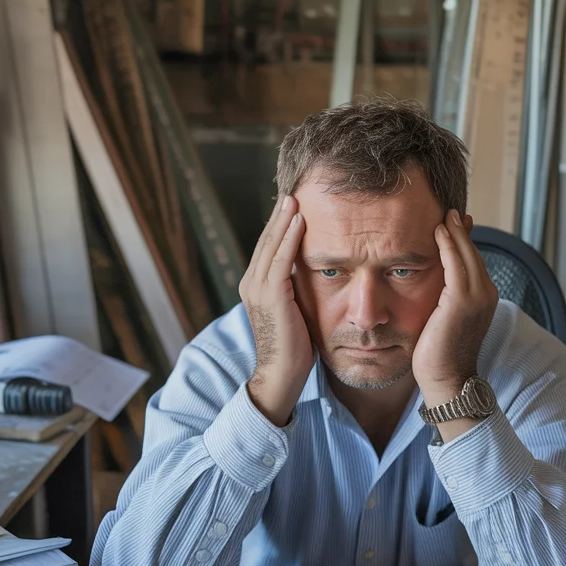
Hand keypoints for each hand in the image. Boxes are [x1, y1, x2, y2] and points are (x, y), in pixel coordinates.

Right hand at [239, 195, 313, 425]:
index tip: (292, 205)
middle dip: (280, 215)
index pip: (268, 248)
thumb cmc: (294, 348)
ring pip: (271, 244)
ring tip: (295, 197)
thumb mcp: (295, 311)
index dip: (279, 225)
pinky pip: (281, 258)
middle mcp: (251, 283)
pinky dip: (289, 237)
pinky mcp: (271, 294)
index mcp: (255, 286)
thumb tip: (313, 273)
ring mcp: (257, 288)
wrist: (282, 374)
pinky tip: (301, 220)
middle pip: (267, 240)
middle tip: (293, 191)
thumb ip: (297, 290)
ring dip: (284, 218)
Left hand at [412, 211, 498, 407]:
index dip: (463, 241)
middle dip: (461, 232)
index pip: (473, 262)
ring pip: (466, 255)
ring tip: (445, 215)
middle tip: (450, 210)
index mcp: (484, 298)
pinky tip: (439, 232)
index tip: (453, 222)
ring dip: (455, 233)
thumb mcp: (443, 317)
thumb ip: (444, 296)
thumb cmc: (439, 353)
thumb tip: (437, 282)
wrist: (446, 379)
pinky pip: (456, 264)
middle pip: (473, 254)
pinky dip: (448, 246)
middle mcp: (486, 294)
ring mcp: (477, 297)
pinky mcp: (462, 300)